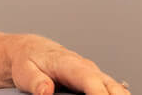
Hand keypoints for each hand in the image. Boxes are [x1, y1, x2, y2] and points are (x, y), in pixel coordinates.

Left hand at [6, 34, 128, 94]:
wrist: (32, 51)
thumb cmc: (29, 60)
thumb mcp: (25, 71)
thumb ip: (36, 81)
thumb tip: (46, 91)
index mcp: (69, 64)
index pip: (89, 79)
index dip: (98, 93)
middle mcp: (86, 68)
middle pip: (110, 85)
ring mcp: (93, 75)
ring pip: (116, 88)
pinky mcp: (95, 82)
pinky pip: (112, 91)